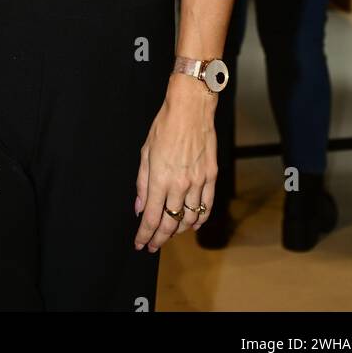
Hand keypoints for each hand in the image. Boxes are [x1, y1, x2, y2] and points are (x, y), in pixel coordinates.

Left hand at [134, 75, 217, 251]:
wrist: (191, 108)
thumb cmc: (165, 125)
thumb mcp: (145, 152)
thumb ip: (142, 183)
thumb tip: (140, 207)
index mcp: (160, 178)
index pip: (152, 217)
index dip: (145, 234)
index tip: (140, 243)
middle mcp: (180, 184)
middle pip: (170, 222)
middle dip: (160, 238)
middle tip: (153, 244)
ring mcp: (198, 182)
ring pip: (190, 218)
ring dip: (178, 230)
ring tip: (170, 233)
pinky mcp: (211, 176)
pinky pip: (207, 206)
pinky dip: (199, 219)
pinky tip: (192, 223)